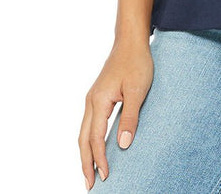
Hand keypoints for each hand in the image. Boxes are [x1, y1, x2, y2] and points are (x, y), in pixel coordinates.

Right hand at [78, 37, 153, 189]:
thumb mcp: (137, 90)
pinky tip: (96, 146)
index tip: (105, 176)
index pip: (95, 138)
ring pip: (84, 132)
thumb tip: (122, 145)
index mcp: (99, 101)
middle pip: (82, 139)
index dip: (99, 159)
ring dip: (86, 152)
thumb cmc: (136, 62)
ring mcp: (93, 98)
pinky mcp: (98, 95)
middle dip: (86, 162)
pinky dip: (89, 139)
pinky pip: (89, 123)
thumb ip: (129, 117)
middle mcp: (91, 101)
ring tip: (90, 171)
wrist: (131, 41)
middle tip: (90, 184)